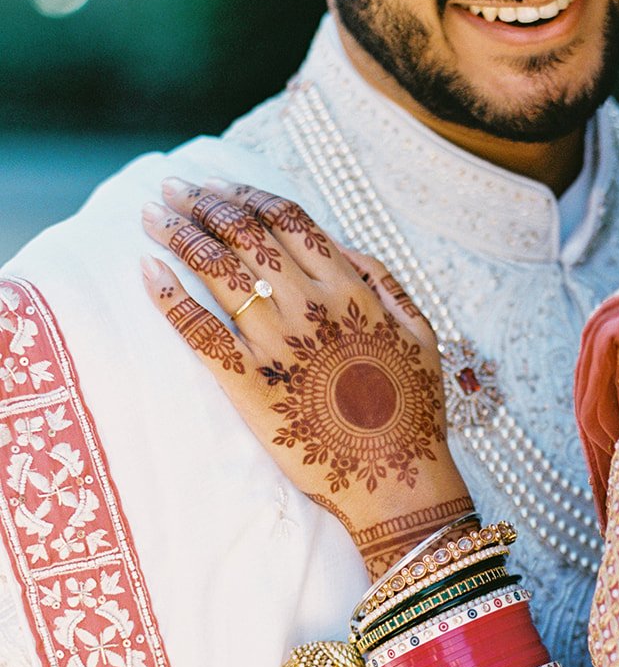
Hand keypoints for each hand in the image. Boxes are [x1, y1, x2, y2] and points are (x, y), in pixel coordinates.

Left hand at [141, 178, 472, 577]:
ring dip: (179, 234)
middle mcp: (312, 306)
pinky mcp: (251, 385)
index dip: (246, 195)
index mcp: (352, 290)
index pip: (287, 220)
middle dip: (202, 203)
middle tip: (173, 190)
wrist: (400, 480)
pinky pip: (200, 330)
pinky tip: (148, 271)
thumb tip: (345, 246)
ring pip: (218, 270)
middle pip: (245, 234)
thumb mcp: (421, 335)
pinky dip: (170, 296)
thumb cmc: (414, 413)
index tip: (218, 186)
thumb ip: (386, 283)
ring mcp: (279, 345)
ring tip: (154, 218)